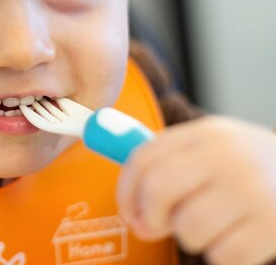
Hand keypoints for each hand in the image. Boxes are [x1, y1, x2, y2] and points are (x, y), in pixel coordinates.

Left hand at [116, 115, 275, 264]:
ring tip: (210, 226)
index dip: (125, 190)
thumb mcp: (211, 149)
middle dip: (149, 217)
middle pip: (158, 189)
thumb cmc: (247, 170)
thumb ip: (168, 165)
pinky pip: (222, 255)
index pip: (144, 157)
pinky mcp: (272, 225)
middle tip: (155, 227)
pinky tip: (235, 238)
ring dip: (190, 237)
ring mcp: (252, 190)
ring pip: (188, 228)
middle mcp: (227, 156)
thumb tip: (130, 206)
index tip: (128, 211)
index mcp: (205, 133)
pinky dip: (221, 255)